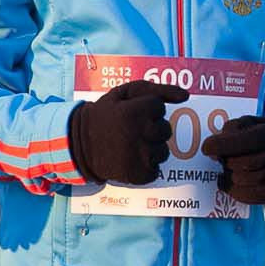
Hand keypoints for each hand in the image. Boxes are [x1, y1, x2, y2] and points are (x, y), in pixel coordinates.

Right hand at [68, 80, 187, 185]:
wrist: (78, 145)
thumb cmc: (104, 115)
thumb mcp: (125, 93)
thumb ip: (158, 90)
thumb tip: (186, 96)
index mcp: (134, 112)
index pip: (159, 107)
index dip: (146, 109)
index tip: (130, 114)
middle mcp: (138, 135)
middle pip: (165, 129)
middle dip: (152, 128)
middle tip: (130, 130)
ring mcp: (139, 157)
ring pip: (164, 151)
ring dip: (151, 148)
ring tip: (131, 146)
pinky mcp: (138, 175)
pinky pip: (156, 169)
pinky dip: (146, 166)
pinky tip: (131, 159)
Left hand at [205, 114, 264, 205]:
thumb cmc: (260, 135)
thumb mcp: (248, 123)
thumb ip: (231, 130)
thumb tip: (214, 149)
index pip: (249, 141)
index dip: (225, 145)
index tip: (206, 148)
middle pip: (245, 163)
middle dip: (226, 160)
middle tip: (220, 157)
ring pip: (243, 181)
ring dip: (229, 174)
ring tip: (228, 166)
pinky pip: (248, 196)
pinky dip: (232, 190)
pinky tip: (226, 180)